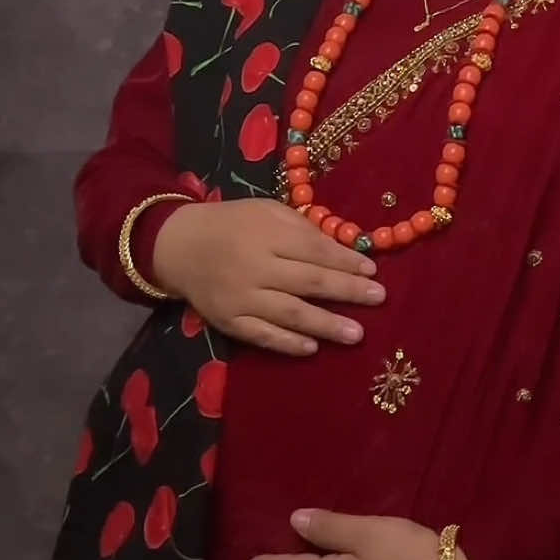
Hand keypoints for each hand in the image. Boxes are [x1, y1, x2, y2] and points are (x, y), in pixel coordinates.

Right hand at [151, 200, 385, 355]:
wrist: (180, 246)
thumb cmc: (233, 224)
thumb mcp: (266, 211)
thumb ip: (302, 228)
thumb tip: (342, 249)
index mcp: (267, 234)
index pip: (314, 249)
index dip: (345, 260)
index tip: (372, 270)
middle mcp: (255, 267)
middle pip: (308, 281)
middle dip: (346, 290)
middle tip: (379, 298)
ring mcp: (241, 298)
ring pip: (289, 314)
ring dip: (325, 324)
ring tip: (357, 334)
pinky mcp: (229, 322)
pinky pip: (262, 336)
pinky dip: (288, 343)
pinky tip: (312, 348)